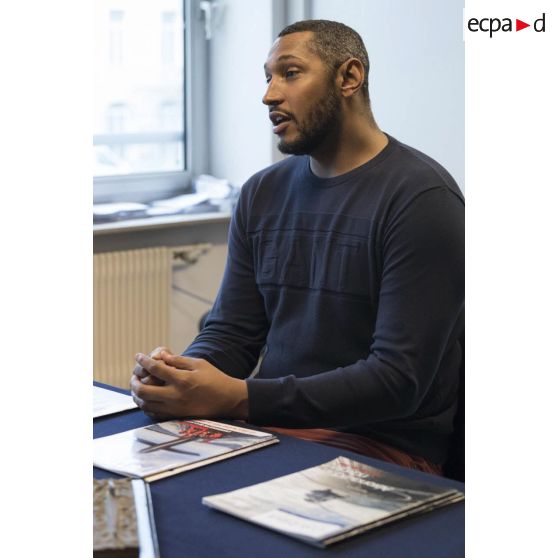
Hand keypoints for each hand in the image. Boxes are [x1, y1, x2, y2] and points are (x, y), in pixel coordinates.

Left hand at [130, 351, 248, 420]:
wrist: (228, 400)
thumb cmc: (215, 379)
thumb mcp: (199, 364)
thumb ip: (179, 360)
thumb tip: (162, 356)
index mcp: (182, 379)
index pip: (155, 369)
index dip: (143, 361)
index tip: (138, 356)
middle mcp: (175, 395)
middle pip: (144, 390)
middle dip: (134, 382)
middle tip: (134, 376)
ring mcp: (175, 408)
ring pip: (145, 404)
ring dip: (137, 395)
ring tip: (137, 387)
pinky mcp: (177, 416)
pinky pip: (154, 414)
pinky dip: (146, 406)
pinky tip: (147, 399)